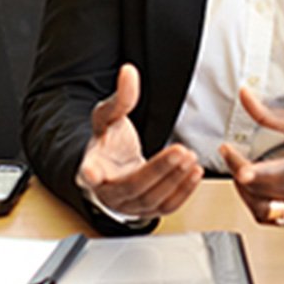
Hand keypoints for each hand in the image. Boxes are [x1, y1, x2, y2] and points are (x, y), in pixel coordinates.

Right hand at [77, 64, 201, 219]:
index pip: (88, 172)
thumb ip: (120, 98)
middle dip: (159, 169)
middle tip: (180, 151)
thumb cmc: (108, 141)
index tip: (92, 172)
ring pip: (151, 199)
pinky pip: (166, 208)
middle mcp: (108, 193)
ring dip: (174, 179)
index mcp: (92, 168)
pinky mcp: (147, 211)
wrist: (115, 164)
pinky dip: (183, 192)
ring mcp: (128, 206)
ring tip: (190, 157)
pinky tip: (195, 173)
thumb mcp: (110, 116)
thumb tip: (129, 71)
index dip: (91, 173)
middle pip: (132, 186)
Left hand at [219, 86, 283, 226]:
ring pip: (262, 208)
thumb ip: (271, 115)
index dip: (260, 174)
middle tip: (230, 155)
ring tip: (240, 172)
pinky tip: (254, 188)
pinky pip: (268, 218)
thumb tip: (246, 98)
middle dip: (239, 172)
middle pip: (265, 190)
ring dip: (244, 191)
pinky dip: (254, 203)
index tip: (240, 168)